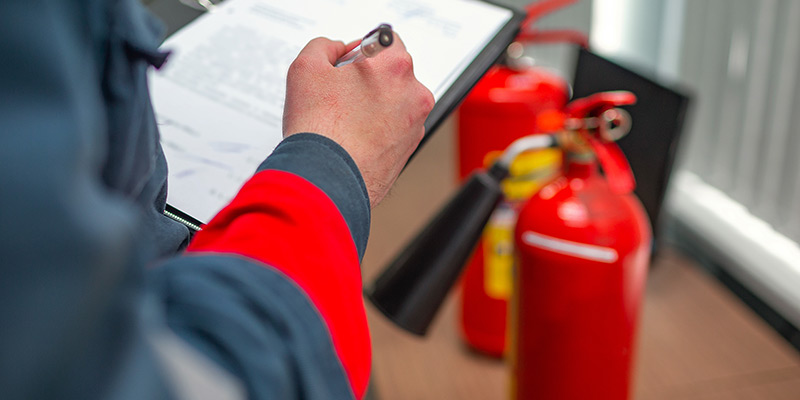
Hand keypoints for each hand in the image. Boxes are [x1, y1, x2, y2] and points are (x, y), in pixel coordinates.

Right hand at [282, 34, 434, 207]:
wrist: (326, 181)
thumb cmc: (320, 130)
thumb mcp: (306, 68)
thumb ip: (324, 46)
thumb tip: (335, 49)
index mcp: (395, 66)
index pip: (387, 40)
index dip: (363, 49)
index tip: (349, 62)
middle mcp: (414, 94)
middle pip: (393, 72)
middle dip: (369, 78)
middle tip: (341, 93)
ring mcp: (415, 123)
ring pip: (395, 101)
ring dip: (374, 104)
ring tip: (344, 120)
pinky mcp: (410, 148)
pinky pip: (395, 128)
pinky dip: (378, 129)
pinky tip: (353, 137)